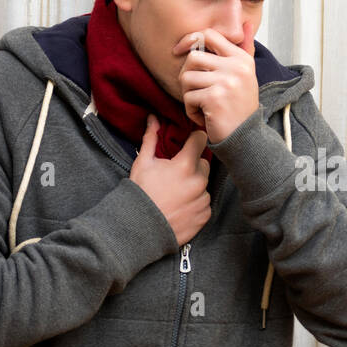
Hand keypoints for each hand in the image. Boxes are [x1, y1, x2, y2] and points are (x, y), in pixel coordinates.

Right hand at [129, 114, 211, 245]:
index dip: (194, 139)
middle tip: (175, 174)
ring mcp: (203, 199)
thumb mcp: (143, 163)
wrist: (141, 228)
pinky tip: (181, 206)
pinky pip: (205, 202)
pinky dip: (196, 202)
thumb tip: (154, 118)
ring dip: (194, 185)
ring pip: (204, 184)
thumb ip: (151, 138)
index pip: (201, 140)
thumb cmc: (141, 193)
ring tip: (176, 193)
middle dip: (192, 165)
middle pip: (203, 163)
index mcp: (186, 165)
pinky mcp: (205, 215)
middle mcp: (199, 181)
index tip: (189, 142)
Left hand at [175, 21, 259, 144]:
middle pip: (193, 57)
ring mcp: (226, 81)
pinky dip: (191, 111)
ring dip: (189, 95)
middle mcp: (236, 67)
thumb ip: (244, 48)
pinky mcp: (214, 97)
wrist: (246, 138)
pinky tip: (205, 117)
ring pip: (186, 77)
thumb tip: (246, 22)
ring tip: (203, 106)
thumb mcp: (245, 75)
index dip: (191, 40)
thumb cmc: (240, 107)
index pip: (209, 35)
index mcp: (242, 58)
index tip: (180, 51)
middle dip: (188, 76)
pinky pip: (188, 97)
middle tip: (198, 92)